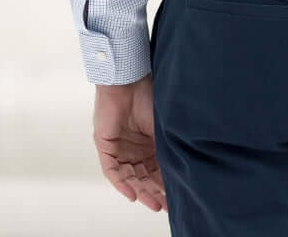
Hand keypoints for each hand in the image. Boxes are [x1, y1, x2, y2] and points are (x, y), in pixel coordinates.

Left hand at [93, 73, 166, 211]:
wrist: (128, 80)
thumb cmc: (148, 95)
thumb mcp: (162, 126)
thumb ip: (166, 146)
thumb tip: (182, 165)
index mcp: (148, 141)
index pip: (157, 168)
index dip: (166, 183)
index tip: (177, 196)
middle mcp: (134, 147)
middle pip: (144, 176)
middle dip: (155, 192)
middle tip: (166, 205)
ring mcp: (119, 148)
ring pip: (130, 177)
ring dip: (141, 191)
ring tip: (154, 203)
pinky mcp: (105, 146)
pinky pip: (112, 171)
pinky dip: (122, 184)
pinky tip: (133, 194)